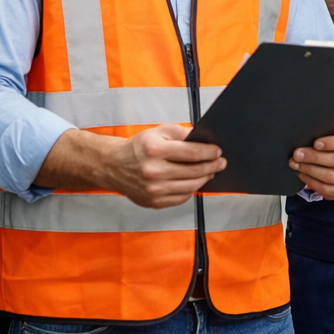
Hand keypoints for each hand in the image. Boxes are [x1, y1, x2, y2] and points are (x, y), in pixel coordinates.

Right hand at [104, 124, 225, 207]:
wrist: (114, 166)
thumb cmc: (137, 148)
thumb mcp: (157, 131)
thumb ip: (181, 133)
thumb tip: (203, 140)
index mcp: (155, 149)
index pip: (192, 153)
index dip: (209, 153)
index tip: (217, 151)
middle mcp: (154, 171)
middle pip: (194, 171)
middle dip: (212, 166)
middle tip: (220, 163)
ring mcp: (154, 189)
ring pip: (191, 186)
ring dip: (205, 179)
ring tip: (209, 172)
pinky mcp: (154, 202)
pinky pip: (182, 197)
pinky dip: (191, 189)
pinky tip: (194, 182)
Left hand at [289, 125, 333, 199]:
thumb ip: (330, 129)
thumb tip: (307, 133)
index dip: (333, 143)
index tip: (315, 143)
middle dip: (314, 158)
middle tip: (297, 154)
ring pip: (332, 177)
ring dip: (310, 171)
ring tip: (296, 164)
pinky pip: (329, 190)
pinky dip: (312, 183)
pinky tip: (303, 175)